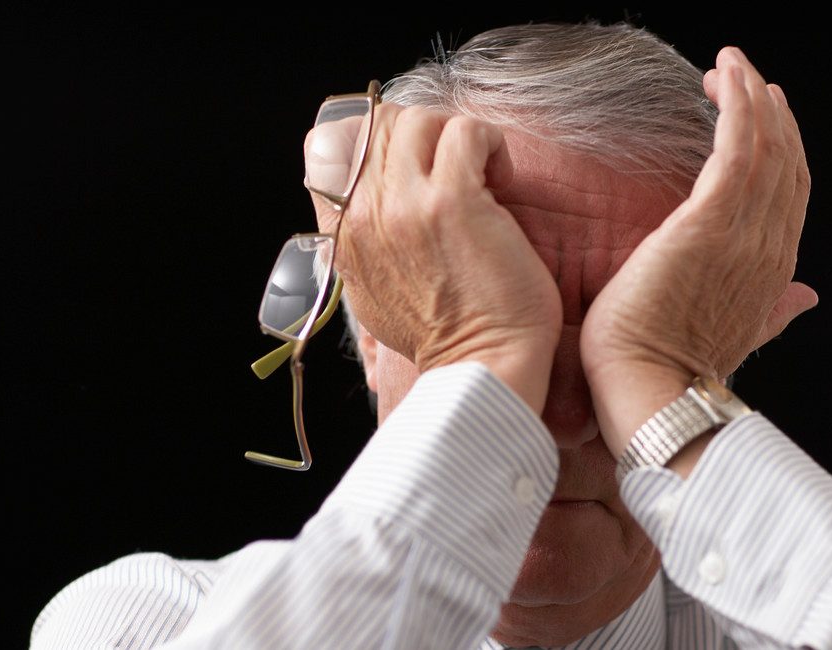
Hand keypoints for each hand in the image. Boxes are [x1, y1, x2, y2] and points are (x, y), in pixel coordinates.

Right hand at [307, 104, 561, 411]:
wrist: (480, 365)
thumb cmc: (442, 333)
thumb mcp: (372, 288)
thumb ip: (361, 240)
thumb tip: (364, 198)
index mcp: (342, 233)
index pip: (330, 143)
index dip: (374, 134)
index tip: (412, 160)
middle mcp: (363, 213)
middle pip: (381, 121)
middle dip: (426, 134)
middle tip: (458, 169)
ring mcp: (405, 205)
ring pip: (421, 120)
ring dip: (458, 138)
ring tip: (483, 177)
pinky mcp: (453, 202)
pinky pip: (466, 132)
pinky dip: (490, 145)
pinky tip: (501, 179)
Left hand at [581, 46, 817, 455]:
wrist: (652, 396)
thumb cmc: (673, 373)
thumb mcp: (734, 337)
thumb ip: (772, 312)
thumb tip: (805, 301)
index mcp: (772, 274)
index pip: (790, 196)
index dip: (783, 150)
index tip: (764, 116)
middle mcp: (769, 249)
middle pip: (787, 164)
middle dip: (771, 115)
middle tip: (750, 80)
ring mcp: (744, 235)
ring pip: (767, 148)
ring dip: (754, 98)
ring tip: (734, 65)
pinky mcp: (709, 222)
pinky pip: (737, 148)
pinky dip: (737, 107)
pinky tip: (726, 77)